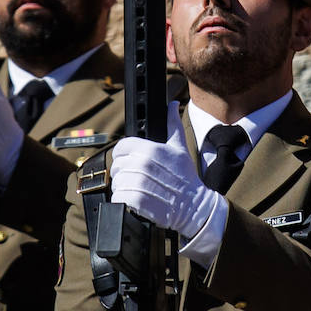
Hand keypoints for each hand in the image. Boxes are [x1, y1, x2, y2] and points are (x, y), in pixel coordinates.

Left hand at [109, 102, 224, 244]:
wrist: (193, 206)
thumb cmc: (186, 177)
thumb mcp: (180, 147)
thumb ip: (172, 123)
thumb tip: (172, 104)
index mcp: (149, 149)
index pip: (121, 147)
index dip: (124, 155)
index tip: (131, 162)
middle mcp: (142, 164)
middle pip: (117, 165)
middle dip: (124, 172)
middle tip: (138, 178)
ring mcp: (138, 182)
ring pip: (116, 182)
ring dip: (124, 187)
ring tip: (139, 189)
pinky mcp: (135, 200)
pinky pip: (118, 197)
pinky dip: (124, 200)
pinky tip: (137, 200)